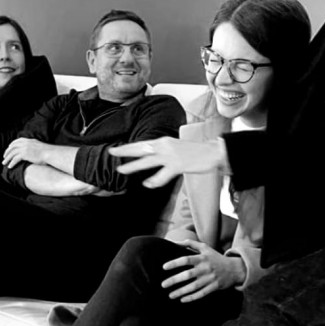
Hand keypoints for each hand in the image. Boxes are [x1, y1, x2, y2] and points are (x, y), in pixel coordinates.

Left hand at [3, 138, 49, 169]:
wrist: (50, 154)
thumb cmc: (48, 153)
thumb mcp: (39, 147)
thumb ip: (34, 147)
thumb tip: (33, 152)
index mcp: (29, 140)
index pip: (17, 141)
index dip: (12, 145)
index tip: (9, 149)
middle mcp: (25, 143)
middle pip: (12, 147)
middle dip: (7, 152)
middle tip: (4, 157)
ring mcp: (24, 148)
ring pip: (12, 153)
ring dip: (7, 158)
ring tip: (4, 163)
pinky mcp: (24, 154)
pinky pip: (15, 159)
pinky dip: (11, 163)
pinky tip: (10, 167)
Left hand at [109, 137, 227, 187]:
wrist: (213, 152)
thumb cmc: (197, 152)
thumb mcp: (176, 147)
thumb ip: (164, 151)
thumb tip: (153, 156)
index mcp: (164, 141)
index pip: (141, 144)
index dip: (128, 146)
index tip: (115, 148)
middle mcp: (164, 146)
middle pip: (140, 149)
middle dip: (124, 151)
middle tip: (111, 152)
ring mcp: (170, 156)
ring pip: (146, 162)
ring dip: (133, 166)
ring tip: (121, 170)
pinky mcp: (177, 165)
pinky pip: (161, 175)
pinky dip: (153, 181)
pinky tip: (148, 184)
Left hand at [161, 239, 245, 301]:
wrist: (234, 269)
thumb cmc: (215, 257)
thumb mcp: (205, 248)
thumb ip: (190, 243)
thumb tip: (175, 242)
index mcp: (202, 258)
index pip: (186, 259)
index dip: (175, 263)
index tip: (164, 267)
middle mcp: (205, 268)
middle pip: (187, 275)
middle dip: (174, 280)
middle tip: (163, 285)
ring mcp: (210, 279)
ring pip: (193, 287)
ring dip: (181, 292)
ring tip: (170, 295)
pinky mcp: (214, 287)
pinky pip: (201, 294)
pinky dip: (192, 298)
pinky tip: (182, 300)